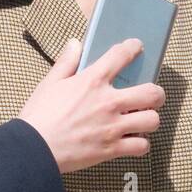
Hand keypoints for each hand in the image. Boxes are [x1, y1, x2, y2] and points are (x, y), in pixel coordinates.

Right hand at [19, 38, 163, 173]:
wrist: (34, 148)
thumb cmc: (39, 115)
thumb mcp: (50, 83)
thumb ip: (67, 62)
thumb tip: (76, 43)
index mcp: (93, 81)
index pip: (122, 55)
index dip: (133, 47)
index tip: (136, 47)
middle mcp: (109, 102)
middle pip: (152, 93)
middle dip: (157, 93)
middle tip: (151, 95)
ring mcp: (113, 127)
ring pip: (152, 120)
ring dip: (150, 119)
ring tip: (142, 119)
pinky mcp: (112, 149)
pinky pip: (141, 146)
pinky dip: (140, 144)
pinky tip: (132, 140)